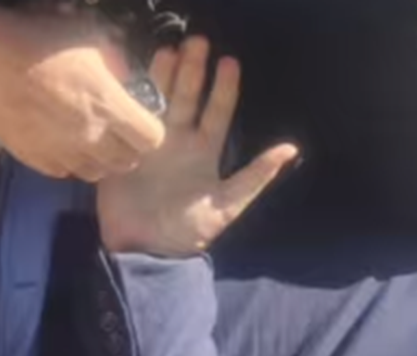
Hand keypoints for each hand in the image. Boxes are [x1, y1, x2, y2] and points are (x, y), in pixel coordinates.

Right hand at [0, 5, 164, 181]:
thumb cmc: (38, 39)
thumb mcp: (92, 37)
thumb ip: (117, 64)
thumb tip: (127, 78)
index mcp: (108, 106)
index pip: (150, 139)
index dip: (149, 129)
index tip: (140, 118)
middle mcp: (88, 137)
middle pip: (126, 162)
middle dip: (128, 147)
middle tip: (118, 129)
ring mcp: (60, 152)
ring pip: (95, 173)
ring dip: (99, 159)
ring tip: (91, 138)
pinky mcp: (34, 159)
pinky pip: (63, 172)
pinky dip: (69, 162)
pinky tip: (62, 141)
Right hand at [97, 37, 298, 257]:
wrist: (145, 252)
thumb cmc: (187, 232)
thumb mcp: (227, 206)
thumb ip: (255, 176)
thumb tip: (291, 149)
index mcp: (204, 153)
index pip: (216, 113)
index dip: (223, 88)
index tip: (229, 62)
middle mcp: (178, 143)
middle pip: (187, 99)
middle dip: (192, 71)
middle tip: (196, 43)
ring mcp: (150, 145)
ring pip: (158, 103)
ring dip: (162, 78)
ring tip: (166, 51)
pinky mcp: (125, 152)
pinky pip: (128, 121)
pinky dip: (130, 101)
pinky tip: (131, 81)